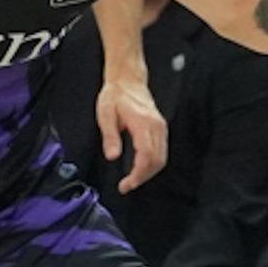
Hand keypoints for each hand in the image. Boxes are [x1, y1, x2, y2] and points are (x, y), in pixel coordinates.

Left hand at [97, 77, 168, 192]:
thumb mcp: (105, 115)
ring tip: (132, 180)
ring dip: (148, 173)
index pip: (146, 154)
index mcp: (142, 122)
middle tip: (127, 185)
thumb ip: (110, 136)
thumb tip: (112, 156)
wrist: (128, 81)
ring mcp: (160, 127)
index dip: (138, 173)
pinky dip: (152, 164)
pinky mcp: (160, 128)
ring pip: (161, 158)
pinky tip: (140, 169)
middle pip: (157, 160)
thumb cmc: (116, 96)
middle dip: (143, 177)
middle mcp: (156, 126)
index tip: (127, 184)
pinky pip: (161, 151)